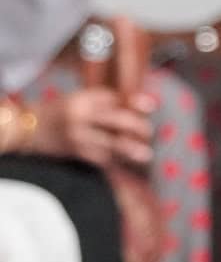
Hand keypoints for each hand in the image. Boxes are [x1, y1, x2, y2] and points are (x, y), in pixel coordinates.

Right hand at [33, 86, 154, 169]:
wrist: (28, 128)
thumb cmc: (57, 112)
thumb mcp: (76, 99)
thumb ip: (101, 103)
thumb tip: (132, 108)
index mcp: (82, 98)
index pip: (113, 99)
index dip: (134, 102)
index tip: (151, 106)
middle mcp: (81, 115)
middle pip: (116, 119)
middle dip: (137, 126)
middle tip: (148, 132)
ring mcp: (78, 135)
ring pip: (111, 143)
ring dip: (130, 149)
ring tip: (145, 154)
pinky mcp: (75, 152)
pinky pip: (100, 157)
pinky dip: (114, 160)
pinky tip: (124, 162)